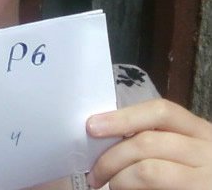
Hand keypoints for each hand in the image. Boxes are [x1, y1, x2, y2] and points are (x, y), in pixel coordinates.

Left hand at [86, 98, 211, 188]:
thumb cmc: (191, 172)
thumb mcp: (184, 150)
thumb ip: (156, 140)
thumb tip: (107, 136)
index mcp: (200, 131)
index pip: (161, 111)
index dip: (123, 117)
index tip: (92, 126)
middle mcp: (208, 151)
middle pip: (148, 141)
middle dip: (112, 156)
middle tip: (94, 172)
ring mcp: (208, 178)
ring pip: (149, 170)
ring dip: (120, 178)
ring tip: (110, 186)